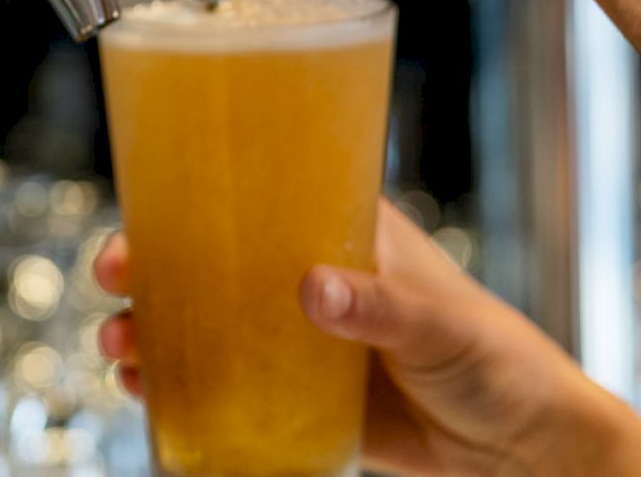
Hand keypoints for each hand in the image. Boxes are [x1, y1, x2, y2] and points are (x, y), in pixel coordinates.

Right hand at [95, 203, 640, 476]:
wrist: (527, 451)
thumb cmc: (499, 358)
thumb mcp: (439, 320)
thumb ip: (378, 303)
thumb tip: (314, 291)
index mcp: (336, 224)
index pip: (250, 189)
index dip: (186, 191)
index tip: (142, 206)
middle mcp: (302, 269)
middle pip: (205, 251)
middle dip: (148, 261)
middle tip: (114, 275)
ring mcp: (295, 332)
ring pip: (202, 315)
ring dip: (152, 324)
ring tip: (120, 345)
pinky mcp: (297, 393)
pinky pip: (223, 382)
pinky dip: (178, 384)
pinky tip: (147, 390)